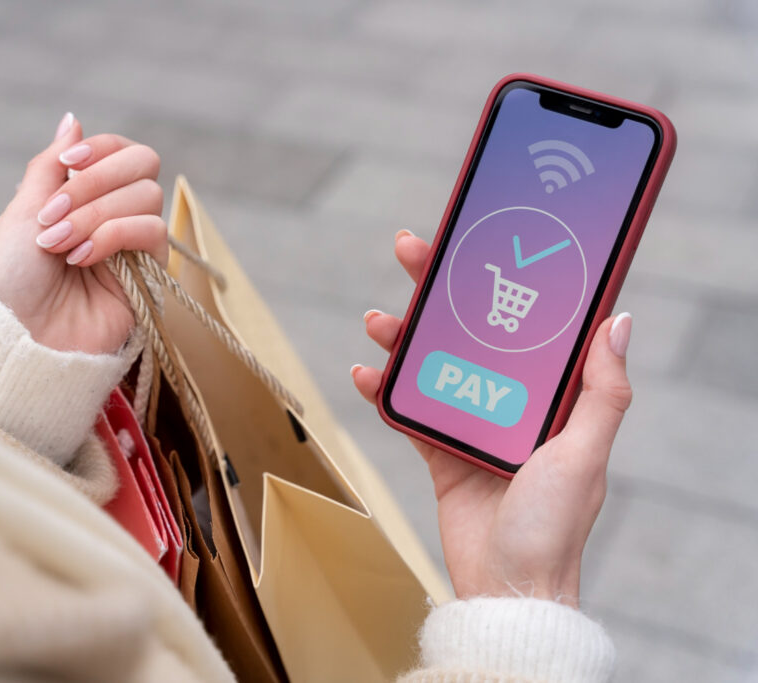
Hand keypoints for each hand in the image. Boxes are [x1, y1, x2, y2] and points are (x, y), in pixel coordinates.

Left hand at [0, 113, 166, 353]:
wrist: (18, 334)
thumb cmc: (12, 279)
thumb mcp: (22, 210)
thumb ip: (51, 165)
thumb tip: (73, 119)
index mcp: (86, 197)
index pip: (121, 150)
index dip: (101, 149)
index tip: (68, 166)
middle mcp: (116, 215)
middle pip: (144, 162)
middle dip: (97, 181)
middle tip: (57, 213)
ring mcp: (135, 244)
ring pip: (147, 196)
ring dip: (97, 214)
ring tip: (61, 244)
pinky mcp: (150, 274)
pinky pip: (153, 232)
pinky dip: (113, 236)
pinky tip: (82, 258)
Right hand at [352, 231, 633, 606]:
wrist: (506, 588)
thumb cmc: (554, 525)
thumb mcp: (585, 453)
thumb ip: (603, 391)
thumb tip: (618, 319)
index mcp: (549, 397)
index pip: (522, 323)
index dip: (499, 279)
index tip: (477, 241)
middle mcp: (508, 403)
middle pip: (468, 332)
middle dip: (439, 290)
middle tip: (413, 251)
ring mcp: (470, 426)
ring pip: (430, 364)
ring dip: (403, 337)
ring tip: (379, 319)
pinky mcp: (439, 454)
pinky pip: (405, 412)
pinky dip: (383, 391)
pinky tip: (365, 372)